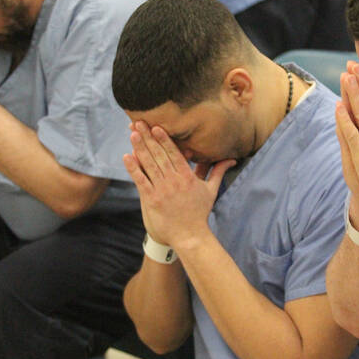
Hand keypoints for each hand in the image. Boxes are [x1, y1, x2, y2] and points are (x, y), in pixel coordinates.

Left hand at [123, 121, 235, 247]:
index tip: (157, 126)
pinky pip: (141, 180)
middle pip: (159, 155)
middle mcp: (174, 181)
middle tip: (139, 122)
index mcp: (188, 177)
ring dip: (140, 148)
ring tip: (133, 134)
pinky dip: (133, 168)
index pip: (174, 153)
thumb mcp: (211, 190)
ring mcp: (162, 190)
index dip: (165, 139)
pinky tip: (127, 156)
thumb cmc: (199, 213)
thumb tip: (231, 159)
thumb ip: (217, 171)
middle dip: (149, 137)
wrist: (190, 236)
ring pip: (149, 165)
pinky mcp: (152, 200)